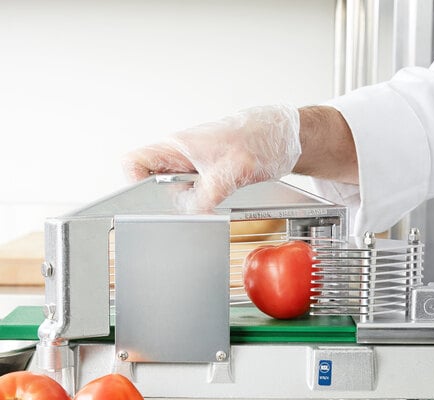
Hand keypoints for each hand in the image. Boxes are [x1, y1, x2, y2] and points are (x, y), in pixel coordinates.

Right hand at [122, 105, 300, 209]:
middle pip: (155, 186)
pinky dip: (208, 202)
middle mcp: (181, 155)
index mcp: (177, 145)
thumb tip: (191, 214)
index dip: (134, 184)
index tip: (150, 202)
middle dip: (176, 200)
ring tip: (221, 190)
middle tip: (201, 198)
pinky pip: (197, 194)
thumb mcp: (233, 170)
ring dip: (196, 202)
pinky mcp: (208, 174)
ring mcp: (194, 165)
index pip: (134, 163)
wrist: (285, 138)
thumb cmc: (262, 139)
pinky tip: (225, 195)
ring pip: (179, 193)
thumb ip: (206, 195)